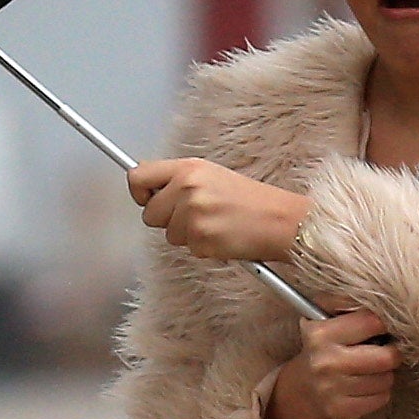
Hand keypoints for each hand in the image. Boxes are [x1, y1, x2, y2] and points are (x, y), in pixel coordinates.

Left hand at [128, 155, 312, 263]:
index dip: (140, 193)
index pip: (138, 177)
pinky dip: (203, 247)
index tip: (150, 199)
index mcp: (189, 169)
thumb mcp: (212, 175)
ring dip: (187, 235)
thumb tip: (147, 188)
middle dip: (167, 220)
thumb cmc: (251, 200)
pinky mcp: (200, 239)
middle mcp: (187, 188)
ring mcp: (192, 215)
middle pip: (149, 214)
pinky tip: (222, 236)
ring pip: (169, 235)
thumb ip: (179, 180)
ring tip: (214, 224)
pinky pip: (188, 249)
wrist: (280, 220)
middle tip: (195, 216)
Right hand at [265, 309, 398, 418]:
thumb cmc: (323, 346)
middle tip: (385, 352)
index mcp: (321, 334)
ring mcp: (332, 390)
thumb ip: (347, 301)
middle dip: (391, 354)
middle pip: (386, 357)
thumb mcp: (325, 316)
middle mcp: (325, 362)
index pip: (372, 322)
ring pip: (386, 380)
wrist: (302, 388)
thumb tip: (379, 297)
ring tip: (372, 370)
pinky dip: (380, 392)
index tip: (381, 329)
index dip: (383, 324)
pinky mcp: (342, 411)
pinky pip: (381, 399)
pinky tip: (367, 386)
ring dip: (385, 374)